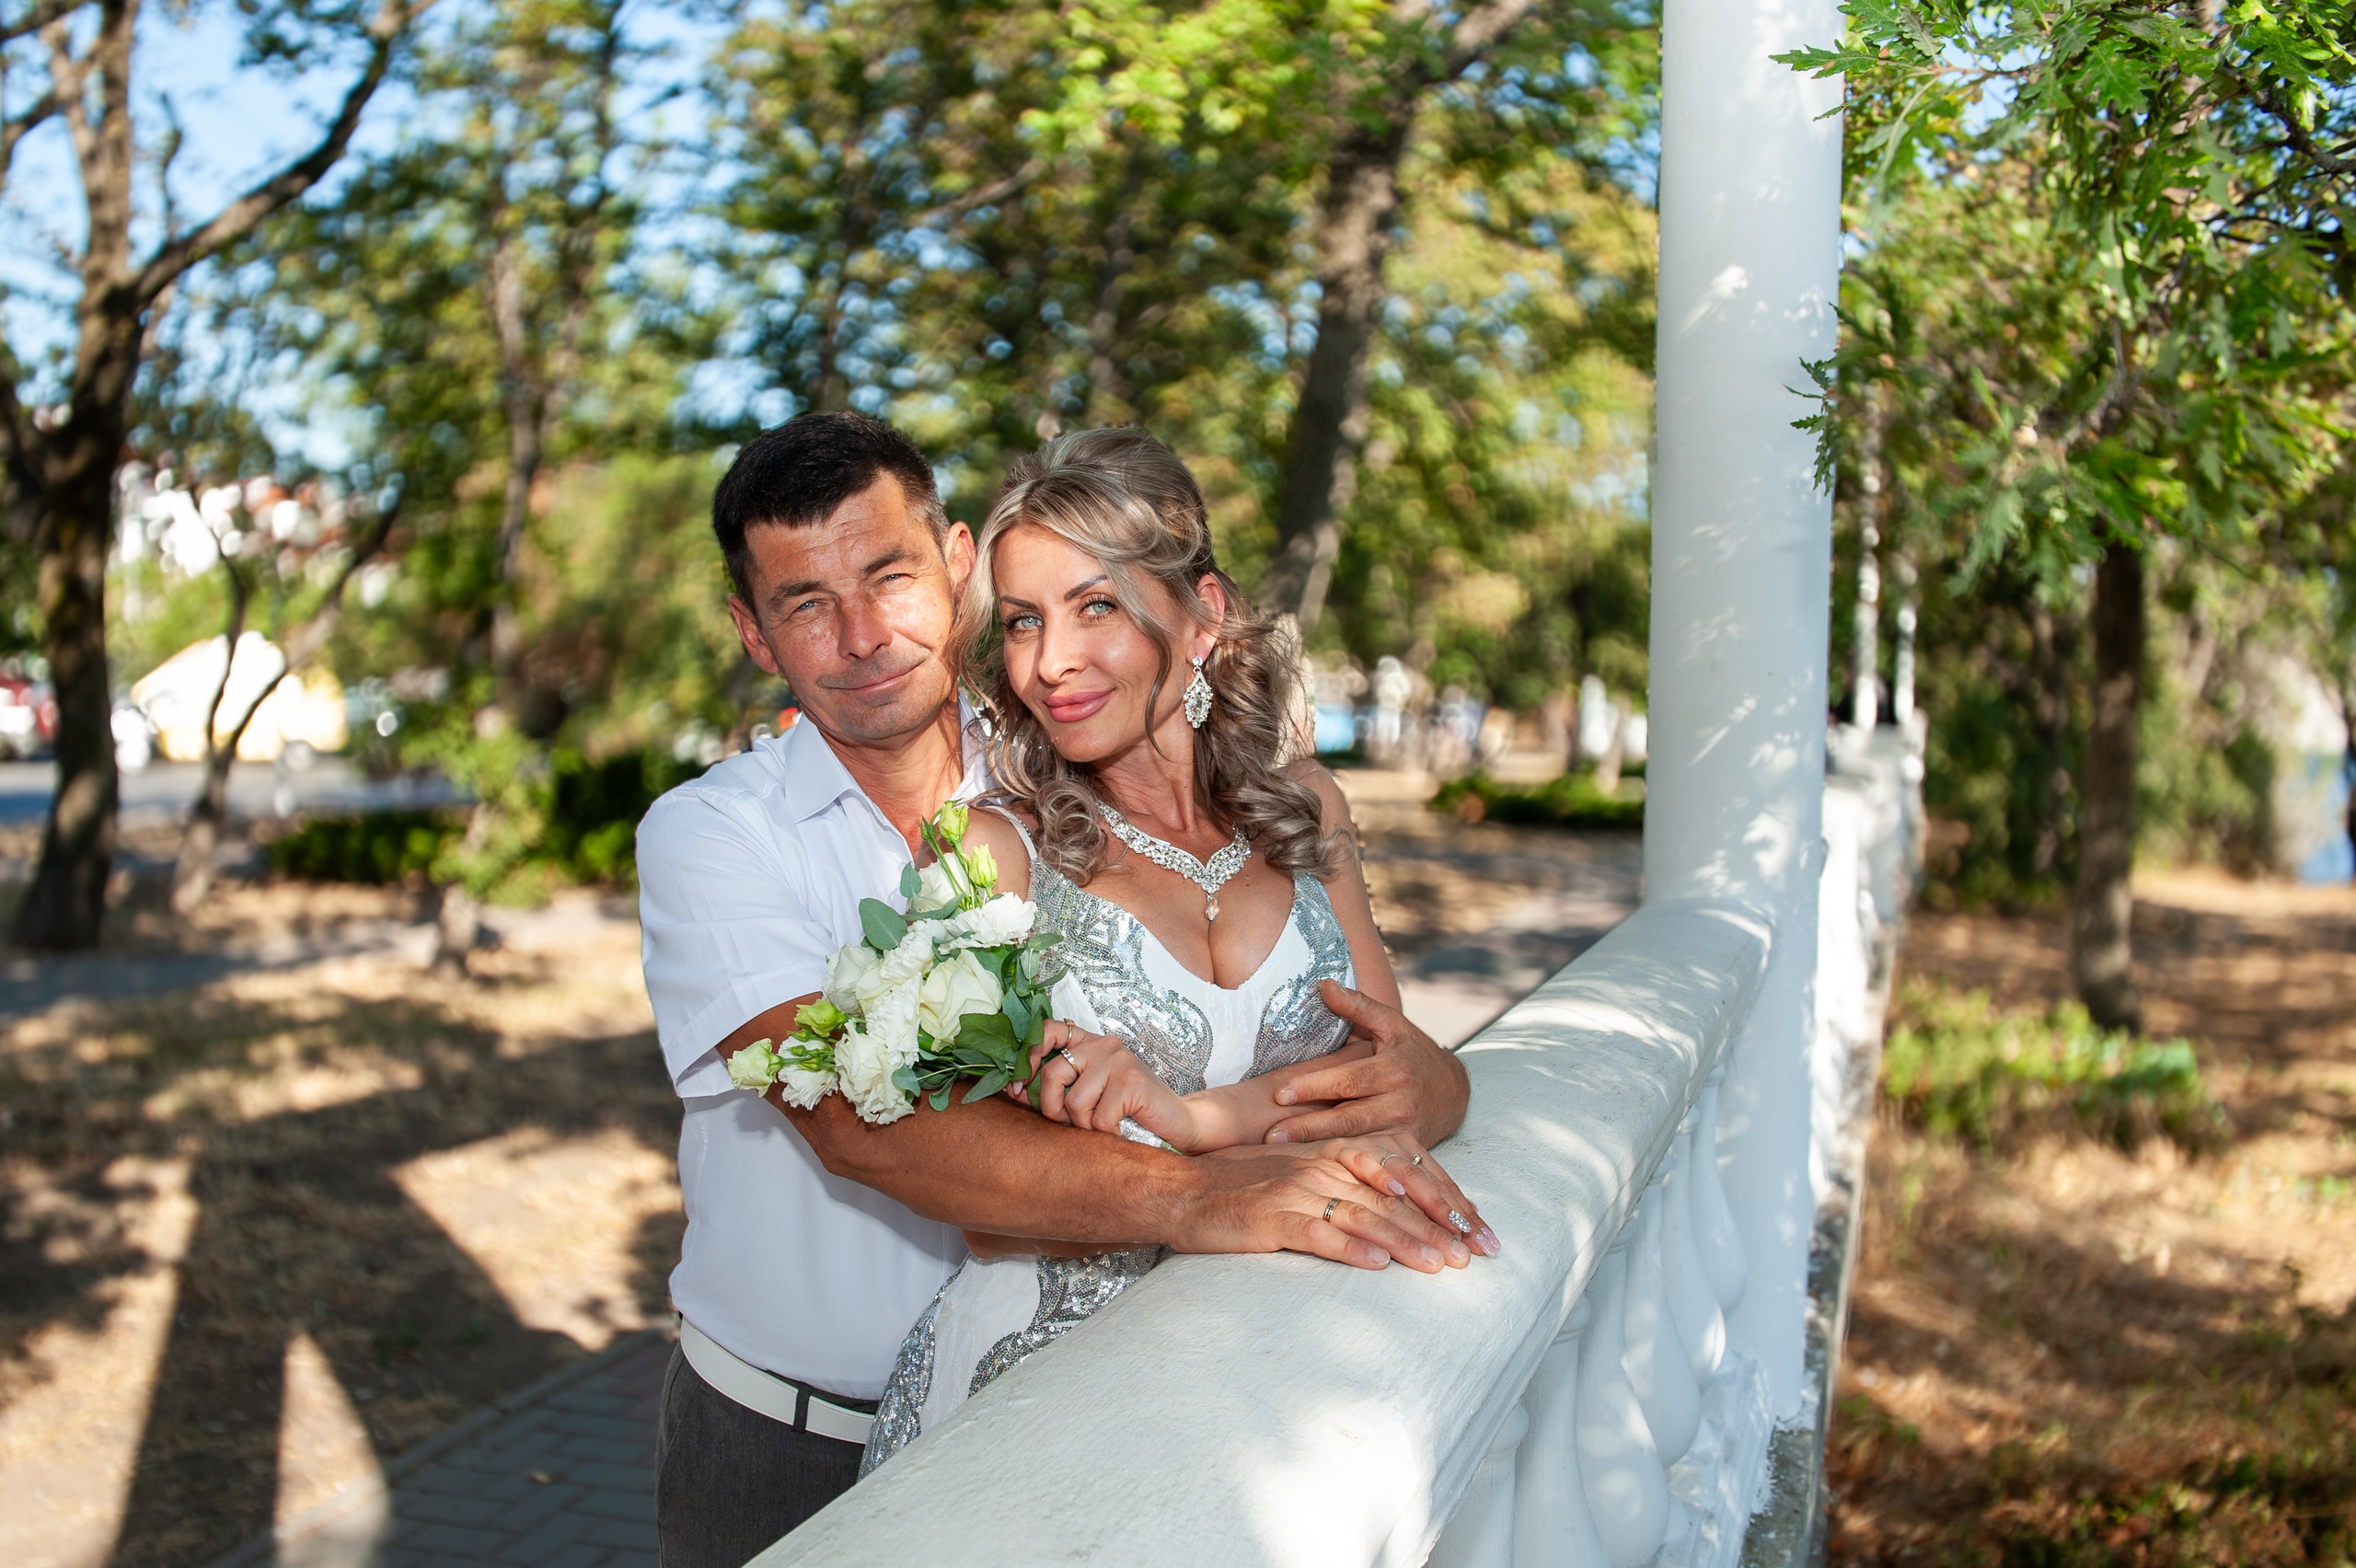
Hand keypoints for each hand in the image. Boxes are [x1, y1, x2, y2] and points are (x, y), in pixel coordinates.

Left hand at [1016, 1021, 1197, 1148]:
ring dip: (1084, 1126)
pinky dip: (1106, 1135)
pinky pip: (1098, 1120)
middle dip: (1052, 1108)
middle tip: (1068, 1123)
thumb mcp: (1089, 1094)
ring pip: (1074, 1103)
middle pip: (1052, 1073)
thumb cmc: (1129, 1112)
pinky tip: (1121, 1131)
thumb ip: (1058, 1088)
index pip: (1047, 1030)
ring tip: (1103, 1126)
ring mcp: (1119, 1061)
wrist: (1177, 1122)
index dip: (1026, 1056)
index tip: (1016, 1085)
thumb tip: (1013, 1091)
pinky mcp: (1132, 1082)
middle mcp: (1103, 1045)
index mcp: (1089, 1043)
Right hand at [1176, 1141, 1485, 1271]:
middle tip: (1473, 1255)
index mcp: (1337, 1151)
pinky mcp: (1270, 1216)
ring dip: (1404, 1241)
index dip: (1446, 1200)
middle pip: (1394, 1195)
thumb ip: (1353, 1185)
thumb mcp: (1307, 1176)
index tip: (1479, 1231)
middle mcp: (1323, 1164)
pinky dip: (1347, 1248)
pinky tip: (1375, 1265)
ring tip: (1438, 1265)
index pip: (1406, 1173)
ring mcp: (1296, 1189)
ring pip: (1363, 1213)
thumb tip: (1409, 1210)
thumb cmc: (1248, 1188)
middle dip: (1439, 1226)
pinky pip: (1315, 1231)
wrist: (1184, 1190)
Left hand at [1266, 981, 1470, 1146]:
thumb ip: (1358, 1006)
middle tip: (1271, 1133)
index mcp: (1394, 1069)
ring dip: (1317, 1147)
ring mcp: (1403, 1130)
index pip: (1347, 1080)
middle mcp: (1400, 1102)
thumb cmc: (1415, 1052)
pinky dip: (1340, 1158)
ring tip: (1281, 1149)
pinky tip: (1311, 1162)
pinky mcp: (1404, 1149)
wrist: (1455, 1092)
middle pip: (1348, 1117)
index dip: (1313, 1087)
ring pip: (1356, 1141)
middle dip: (1308, 1126)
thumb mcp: (1392, 1025)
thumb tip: (1323, 985)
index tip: (1279, 1093)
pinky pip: (1368, 1155)